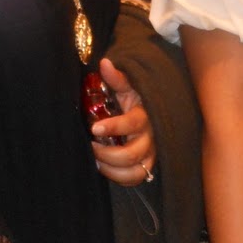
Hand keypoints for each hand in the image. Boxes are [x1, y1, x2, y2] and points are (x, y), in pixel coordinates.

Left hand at [91, 58, 156, 186]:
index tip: (95, 128)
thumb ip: (116, 78)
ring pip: (135, 172)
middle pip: (132, 155)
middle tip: (92, 146)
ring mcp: (151, 154)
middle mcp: (151, 138)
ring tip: (96, 160)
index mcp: (145, 116)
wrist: (151, 113)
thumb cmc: (135, 100)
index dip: (114, 127)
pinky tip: (104, 167)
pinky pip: (135, 178)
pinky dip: (118, 177)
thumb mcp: (127, 87)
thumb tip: (105, 63)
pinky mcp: (147, 166)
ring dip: (112, 169)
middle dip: (107, 154)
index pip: (132, 124)